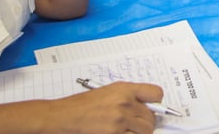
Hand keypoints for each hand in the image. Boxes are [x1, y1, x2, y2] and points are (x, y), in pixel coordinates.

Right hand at [47, 81, 162, 133]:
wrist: (61, 117)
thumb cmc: (80, 106)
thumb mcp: (107, 93)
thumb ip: (127, 97)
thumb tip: (145, 107)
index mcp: (124, 89)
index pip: (156, 93)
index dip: (156, 104)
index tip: (153, 110)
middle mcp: (125, 103)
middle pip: (151, 117)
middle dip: (145, 123)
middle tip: (135, 126)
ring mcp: (120, 121)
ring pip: (145, 131)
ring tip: (126, 132)